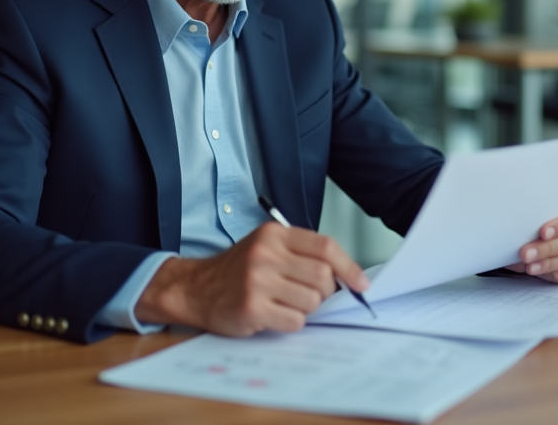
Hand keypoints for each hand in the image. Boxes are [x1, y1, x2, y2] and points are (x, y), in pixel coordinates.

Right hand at [134, 223, 367, 336]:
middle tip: (311, 296)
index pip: (324, 246)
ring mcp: (257, 281)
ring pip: (311, 301)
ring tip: (286, 304)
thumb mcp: (267, 248)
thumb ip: (301, 255)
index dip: (349, 266)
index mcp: (274, 235)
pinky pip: (295, 321)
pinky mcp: (252, 307)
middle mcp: (266, 254)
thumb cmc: (238, 270)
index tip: (361, 283)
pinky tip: (275, 315)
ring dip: (307, 309)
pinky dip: (292, 322)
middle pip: (322, 276)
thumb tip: (345, 277)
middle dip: (325, 292)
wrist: (196, 288)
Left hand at [507, 200, 557, 283]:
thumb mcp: (544, 211)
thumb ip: (540, 215)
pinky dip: (551, 272)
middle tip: (526, 252)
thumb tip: (521, 226)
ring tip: (528, 263)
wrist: (547, 231)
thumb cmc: (546, 216)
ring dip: (547, 262)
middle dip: (548, 248)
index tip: (542, 232)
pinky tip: (536, 269)